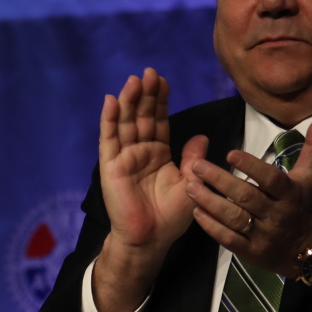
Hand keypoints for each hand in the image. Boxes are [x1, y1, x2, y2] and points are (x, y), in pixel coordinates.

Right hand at [91, 69, 202, 311]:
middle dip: (145, 95)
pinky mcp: (111, 166)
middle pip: (142, 117)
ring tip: (134, 81)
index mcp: (158, 154)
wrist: (150, 239)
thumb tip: (202, 136)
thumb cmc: (171, 217)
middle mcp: (139, 151)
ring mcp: (124, 157)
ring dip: (129, 101)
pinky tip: (112, 101)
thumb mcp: (191, 183)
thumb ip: (193, 158)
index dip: (160, 100)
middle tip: (150, 72)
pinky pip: (109, 139)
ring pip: (126, 123)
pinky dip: (110, 119)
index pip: (159, 120)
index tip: (163, 80)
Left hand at [184, 113, 311, 280]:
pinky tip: (196, 212)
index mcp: (291, 195)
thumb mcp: (309, 178)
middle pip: (247, 197)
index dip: (252, 167)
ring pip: (234, 218)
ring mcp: (264, 236)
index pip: (272, 180)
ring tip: (189, 187)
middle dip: (220, 181)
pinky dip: (212, 227)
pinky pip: (229, 240)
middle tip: (196, 166)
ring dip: (210, 203)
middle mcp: (278, 216)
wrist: (310, 252)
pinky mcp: (251, 252)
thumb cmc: (303, 207)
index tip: (230, 153)